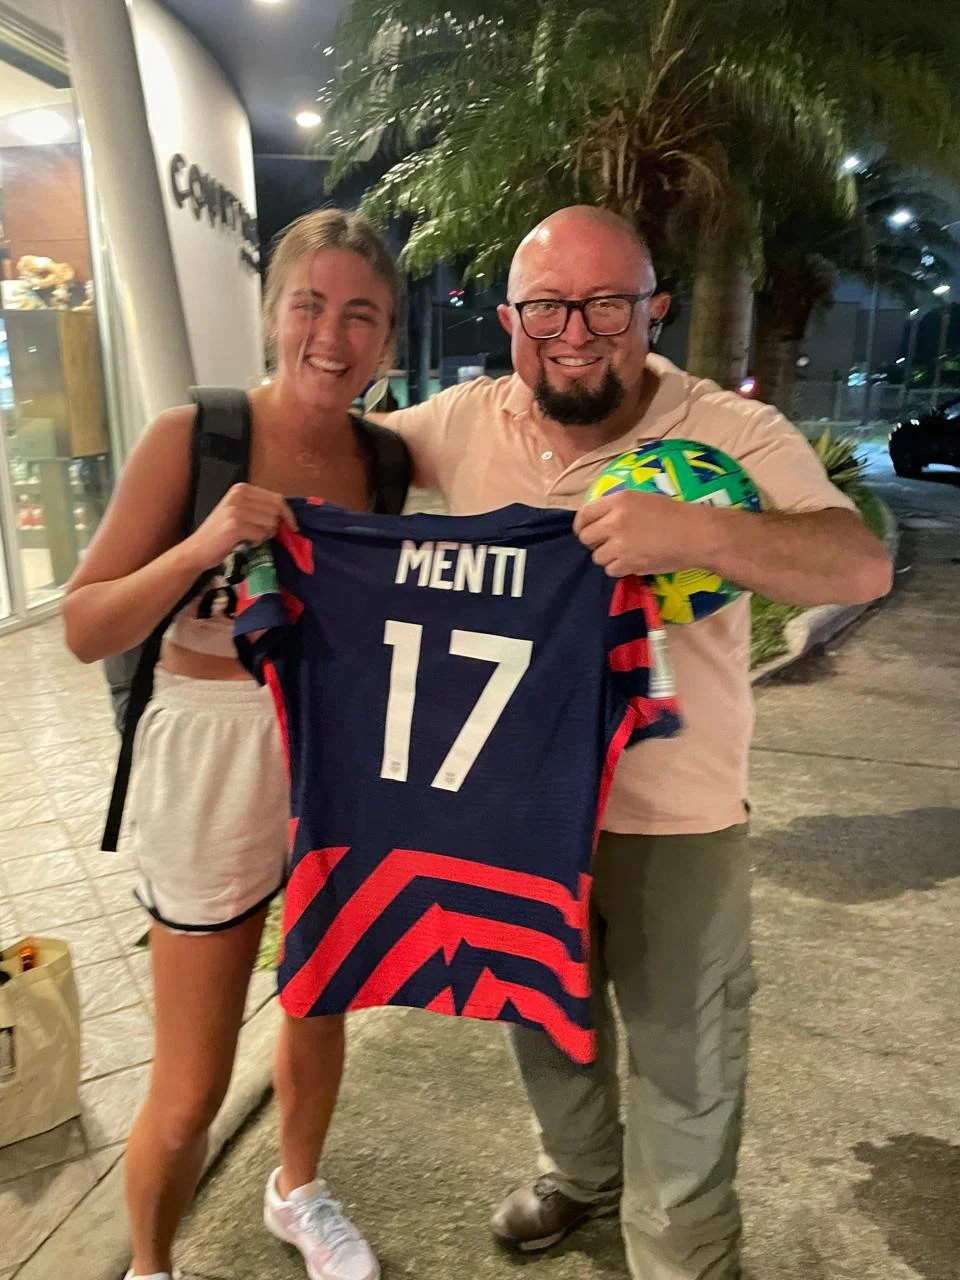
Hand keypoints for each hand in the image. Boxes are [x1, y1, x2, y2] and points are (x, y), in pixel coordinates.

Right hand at [183, 483, 296, 571]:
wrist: (198, 548)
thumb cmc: (222, 533)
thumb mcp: (240, 512)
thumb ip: (260, 508)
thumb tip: (288, 515)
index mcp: (241, 488)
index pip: (277, 498)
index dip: (288, 514)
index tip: (293, 526)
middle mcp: (238, 495)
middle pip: (275, 510)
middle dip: (274, 526)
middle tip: (261, 534)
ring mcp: (235, 509)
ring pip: (270, 522)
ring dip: (265, 534)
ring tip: (250, 537)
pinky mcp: (234, 525)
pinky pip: (261, 534)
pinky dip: (257, 542)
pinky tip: (244, 542)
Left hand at [573, 490, 713, 576]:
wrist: (696, 534)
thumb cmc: (674, 514)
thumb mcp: (642, 499)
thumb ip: (618, 508)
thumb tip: (599, 521)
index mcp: (618, 500)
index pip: (584, 514)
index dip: (581, 526)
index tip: (585, 532)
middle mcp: (615, 521)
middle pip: (586, 538)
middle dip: (595, 543)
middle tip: (609, 544)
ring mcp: (620, 544)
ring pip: (597, 557)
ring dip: (608, 557)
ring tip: (625, 554)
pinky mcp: (628, 563)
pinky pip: (611, 570)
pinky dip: (620, 569)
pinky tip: (633, 562)